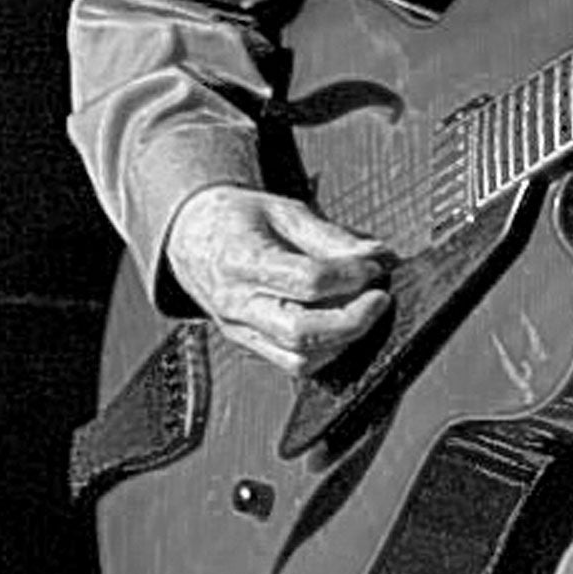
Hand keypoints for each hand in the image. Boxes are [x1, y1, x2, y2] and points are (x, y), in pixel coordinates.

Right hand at [164, 185, 392, 373]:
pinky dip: (326, 350)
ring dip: (343, 340)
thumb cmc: (237, 219)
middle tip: (380, 298)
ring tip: (364, 310)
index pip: (307, 281)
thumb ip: (331, 236)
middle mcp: (236, 304)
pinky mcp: (248, 346)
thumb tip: (377, 256)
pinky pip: (292, 363)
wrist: (191, 237)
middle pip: (302, 332)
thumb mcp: (283, 210)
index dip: (350, 276)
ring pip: (300, 358)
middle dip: (354, 320)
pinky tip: (342, 325)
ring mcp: (240, 331)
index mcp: (242, 260)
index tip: (376, 265)